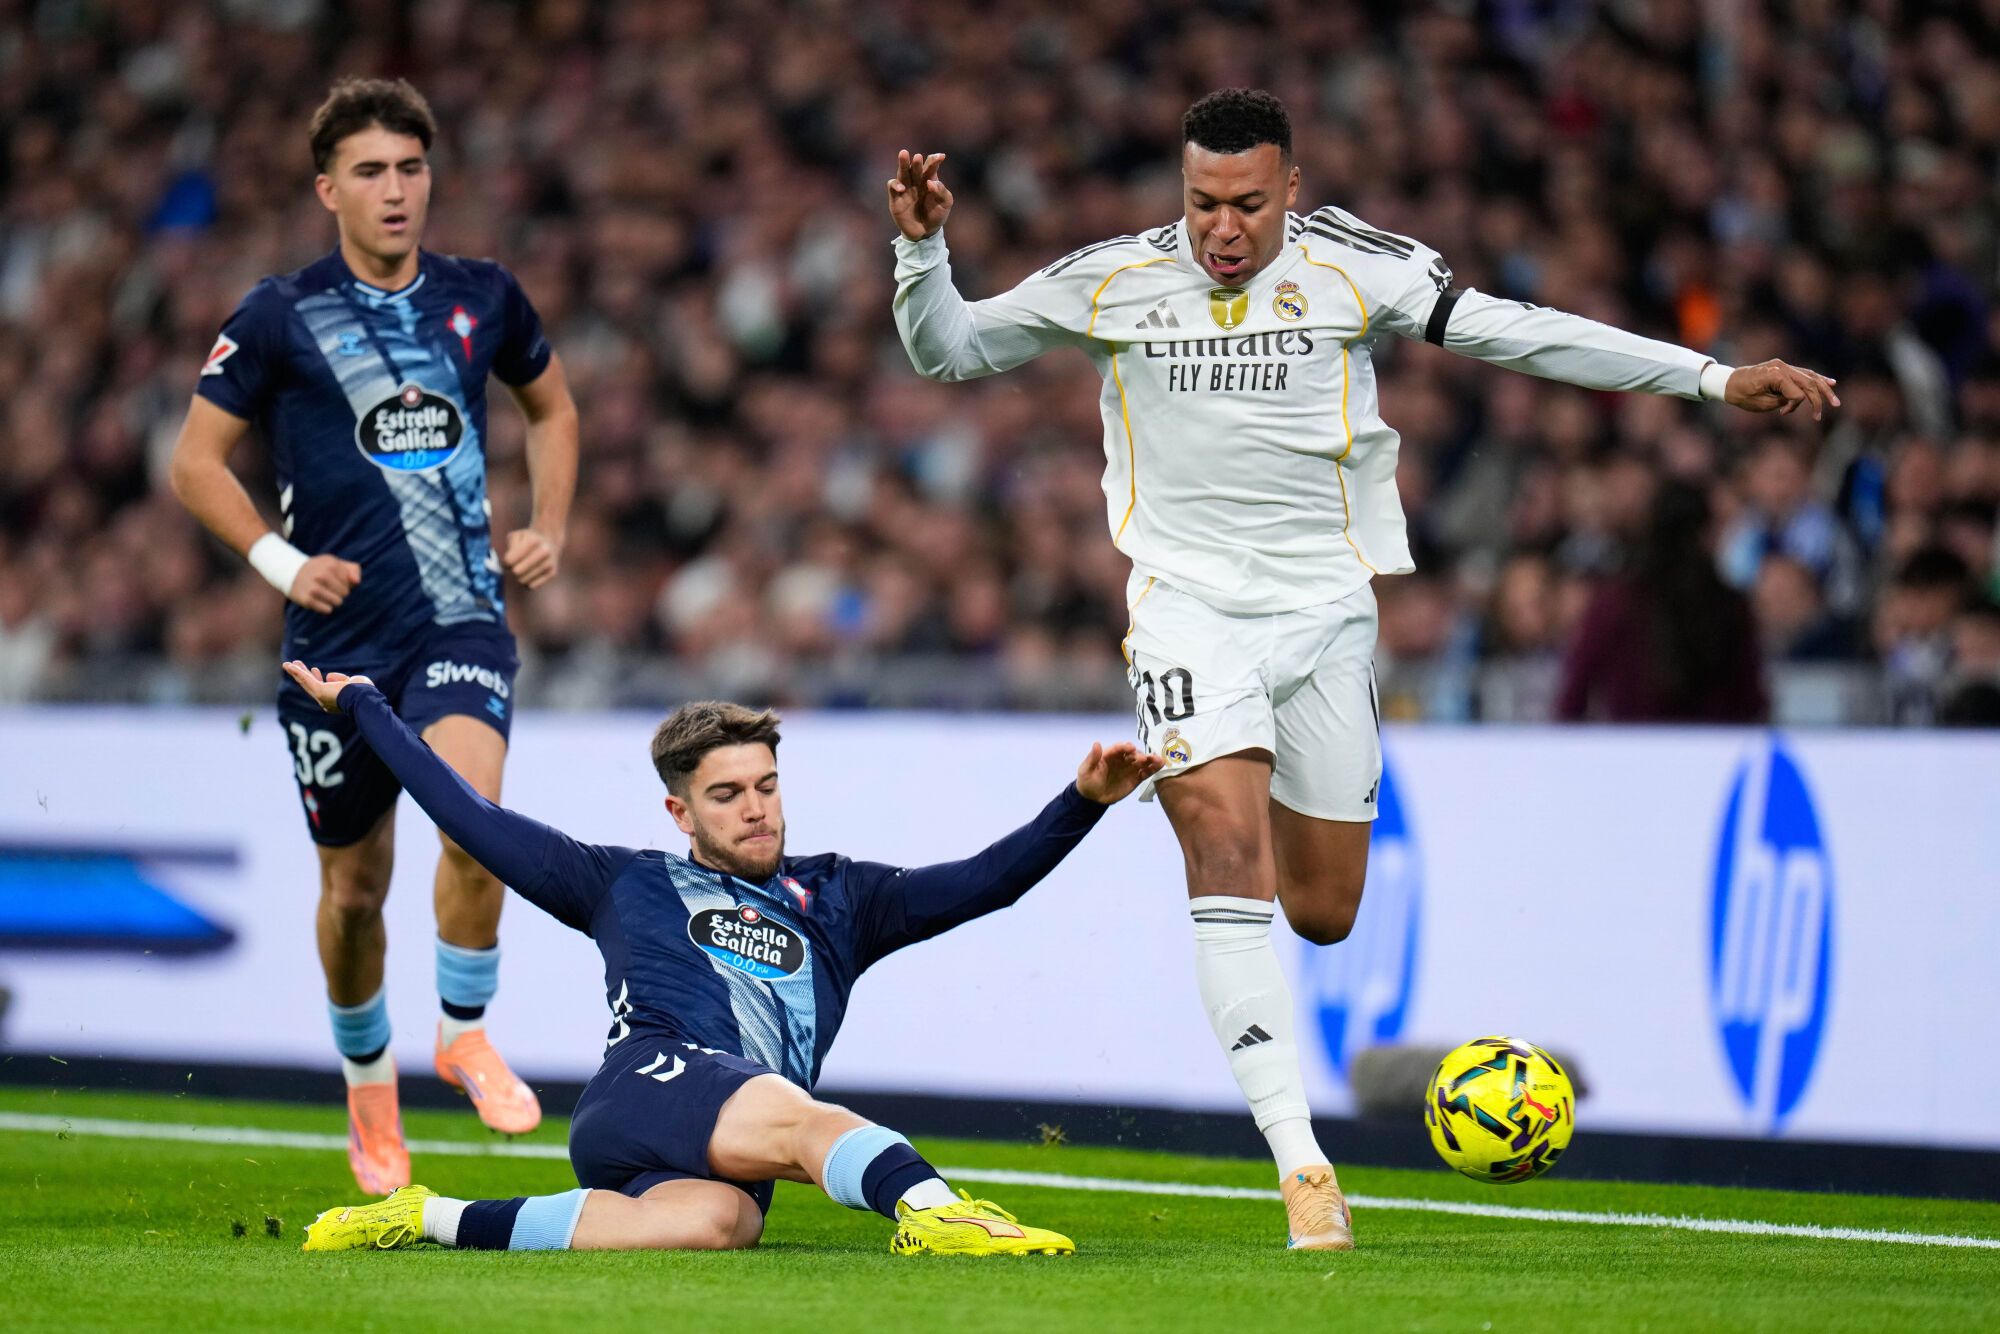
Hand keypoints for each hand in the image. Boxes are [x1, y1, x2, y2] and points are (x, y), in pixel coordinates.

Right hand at [282, 660, 373, 713]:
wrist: (364, 698)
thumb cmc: (363, 691)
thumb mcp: (353, 683)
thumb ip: (342, 680)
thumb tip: (328, 676)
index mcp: (335, 701)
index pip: (323, 687)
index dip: (318, 677)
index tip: (315, 668)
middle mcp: (326, 701)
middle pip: (310, 685)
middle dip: (303, 674)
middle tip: (295, 665)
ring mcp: (321, 697)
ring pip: (306, 682)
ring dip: (296, 672)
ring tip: (287, 664)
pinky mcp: (319, 692)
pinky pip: (305, 680)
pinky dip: (296, 672)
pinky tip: (288, 665)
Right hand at [289, 554, 360, 612]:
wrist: (290, 573)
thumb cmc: (319, 569)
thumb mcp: (335, 563)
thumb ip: (352, 569)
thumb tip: (357, 582)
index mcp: (331, 564)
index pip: (351, 582)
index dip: (346, 584)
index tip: (336, 581)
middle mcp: (321, 575)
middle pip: (345, 593)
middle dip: (341, 593)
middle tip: (331, 589)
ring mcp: (313, 588)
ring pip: (337, 602)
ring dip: (334, 601)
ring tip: (327, 596)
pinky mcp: (307, 600)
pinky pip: (327, 610)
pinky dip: (326, 608)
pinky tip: (320, 602)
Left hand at [502, 527, 561, 588]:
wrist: (550, 542)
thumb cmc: (527, 540)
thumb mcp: (516, 536)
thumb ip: (509, 548)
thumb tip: (506, 564)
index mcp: (533, 541)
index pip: (510, 560)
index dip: (506, 562)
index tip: (508, 559)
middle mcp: (544, 551)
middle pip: (517, 571)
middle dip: (513, 570)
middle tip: (515, 566)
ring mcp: (549, 563)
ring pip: (524, 580)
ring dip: (519, 577)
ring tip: (522, 569)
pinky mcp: (552, 573)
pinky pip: (532, 586)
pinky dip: (527, 582)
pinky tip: (529, 575)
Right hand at [886, 150, 952, 240]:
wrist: (925, 232)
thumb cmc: (937, 215)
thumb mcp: (946, 204)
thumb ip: (942, 191)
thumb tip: (931, 182)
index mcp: (930, 180)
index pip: (931, 166)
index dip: (934, 160)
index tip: (941, 157)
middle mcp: (917, 181)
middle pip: (915, 167)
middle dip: (916, 162)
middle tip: (918, 157)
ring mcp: (906, 188)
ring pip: (902, 172)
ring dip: (903, 164)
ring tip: (904, 154)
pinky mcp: (896, 197)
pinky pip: (892, 185)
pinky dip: (895, 184)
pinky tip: (902, 188)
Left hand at [1074, 741, 1166, 804]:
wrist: (1093, 798)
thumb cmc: (1088, 781)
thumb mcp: (1086, 769)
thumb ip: (1092, 758)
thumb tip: (1096, 743)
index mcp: (1110, 754)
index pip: (1120, 747)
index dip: (1125, 747)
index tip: (1130, 748)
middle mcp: (1122, 758)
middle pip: (1133, 754)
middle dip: (1139, 755)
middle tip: (1143, 759)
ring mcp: (1130, 768)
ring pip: (1143, 762)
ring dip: (1151, 759)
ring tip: (1158, 760)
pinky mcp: (1136, 778)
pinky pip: (1146, 772)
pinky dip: (1153, 768)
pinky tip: (1161, 765)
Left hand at [1725, 359, 1840, 420]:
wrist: (1728, 382)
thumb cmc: (1741, 395)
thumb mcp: (1762, 404)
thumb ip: (1783, 401)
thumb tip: (1798, 399)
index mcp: (1775, 375)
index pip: (1797, 393)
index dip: (1794, 405)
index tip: (1782, 413)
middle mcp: (1782, 367)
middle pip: (1809, 382)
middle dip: (1820, 397)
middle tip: (1830, 409)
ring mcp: (1783, 365)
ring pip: (1809, 376)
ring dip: (1823, 388)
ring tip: (1834, 400)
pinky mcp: (1782, 367)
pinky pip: (1803, 373)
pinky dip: (1816, 379)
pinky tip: (1829, 383)